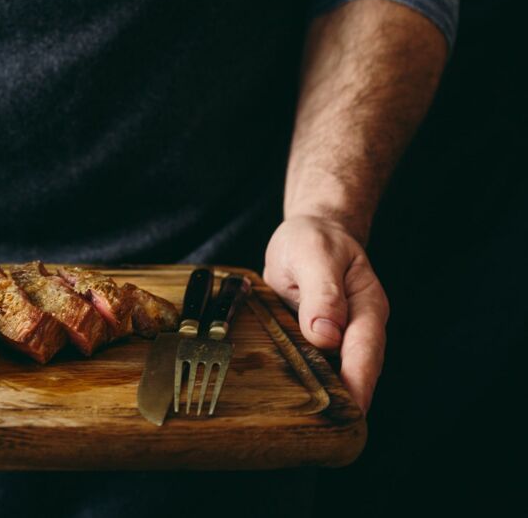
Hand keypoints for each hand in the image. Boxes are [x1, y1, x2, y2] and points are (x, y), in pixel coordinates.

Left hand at [263, 215, 388, 412]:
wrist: (310, 232)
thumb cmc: (313, 240)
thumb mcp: (313, 254)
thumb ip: (322, 291)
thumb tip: (326, 334)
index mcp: (366, 305)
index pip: (366, 350)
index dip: (359, 382)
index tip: (352, 410)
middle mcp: (359, 325)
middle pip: (357, 369)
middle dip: (348, 401)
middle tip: (331, 430)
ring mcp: (340, 335)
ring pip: (338, 371)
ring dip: (329, 396)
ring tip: (314, 426)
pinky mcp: (319, 340)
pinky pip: (318, 364)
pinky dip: (311, 382)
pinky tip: (297, 402)